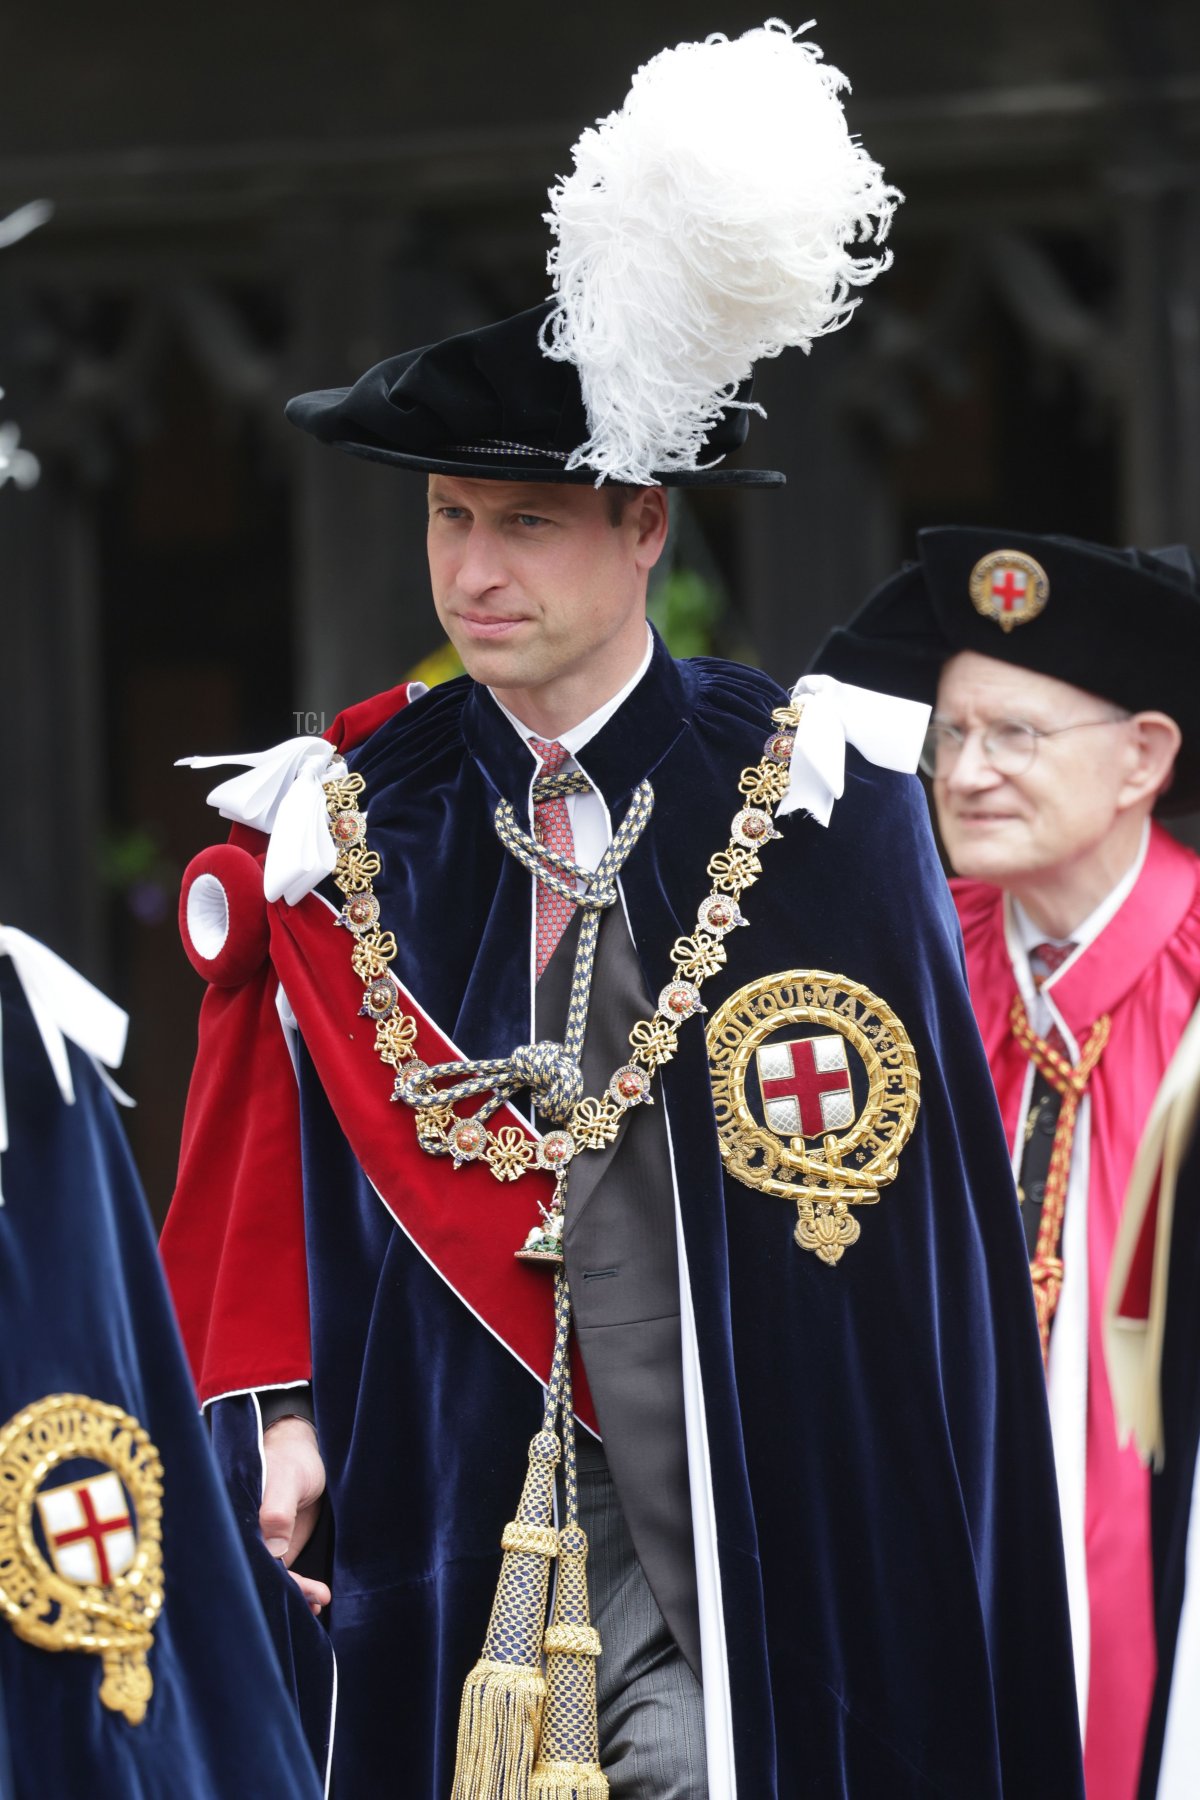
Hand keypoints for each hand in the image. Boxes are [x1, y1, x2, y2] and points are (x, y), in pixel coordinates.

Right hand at [259, 1416, 330, 1615]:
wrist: (306, 1456)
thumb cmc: (292, 1461)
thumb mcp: (287, 1479)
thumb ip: (278, 1510)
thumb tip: (273, 1550)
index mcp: (232, 1517)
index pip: (239, 1555)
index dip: (259, 1575)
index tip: (286, 1586)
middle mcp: (241, 1535)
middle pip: (253, 1573)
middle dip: (280, 1592)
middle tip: (314, 1599)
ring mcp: (258, 1544)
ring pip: (269, 1578)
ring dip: (292, 1594)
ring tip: (319, 1601)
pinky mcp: (274, 1551)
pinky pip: (282, 1576)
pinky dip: (297, 1589)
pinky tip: (315, 1599)